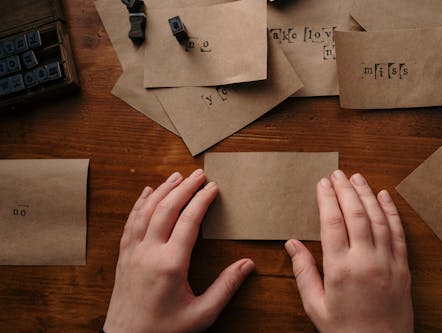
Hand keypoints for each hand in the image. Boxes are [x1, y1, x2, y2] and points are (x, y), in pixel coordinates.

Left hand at [104, 169, 254, 332]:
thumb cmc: (164, 330)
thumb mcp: (202, 314)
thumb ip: (225, 288)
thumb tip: (247, 265)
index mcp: (170, 264)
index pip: (189, 221)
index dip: (202, 200)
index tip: (213, 187)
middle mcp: (149, 252)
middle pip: (167, 209)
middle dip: (184, 187)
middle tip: (199, 173)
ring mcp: (133, 252)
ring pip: (147, 211)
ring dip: (163, 190)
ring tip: (177, 176)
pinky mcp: (123, 256)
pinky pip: (130, 222)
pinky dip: (139, 203)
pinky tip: (147, 192)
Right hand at [285, 170, 412, 332]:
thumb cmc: (344, 331)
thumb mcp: (315, 305)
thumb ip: (303, 271)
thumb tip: (291, 243)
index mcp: (340, 268)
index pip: (332, 221)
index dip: (327, 198)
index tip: (322, 183)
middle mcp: (365, 260)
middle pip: (355, 214)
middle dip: (345, 189)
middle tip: (338, 173)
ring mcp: (388, 262)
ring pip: (378, 218)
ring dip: (367, 194)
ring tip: (357, 177)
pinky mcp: (403, 268)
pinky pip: (398, 233)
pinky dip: (392, 212)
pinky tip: (384, 196)